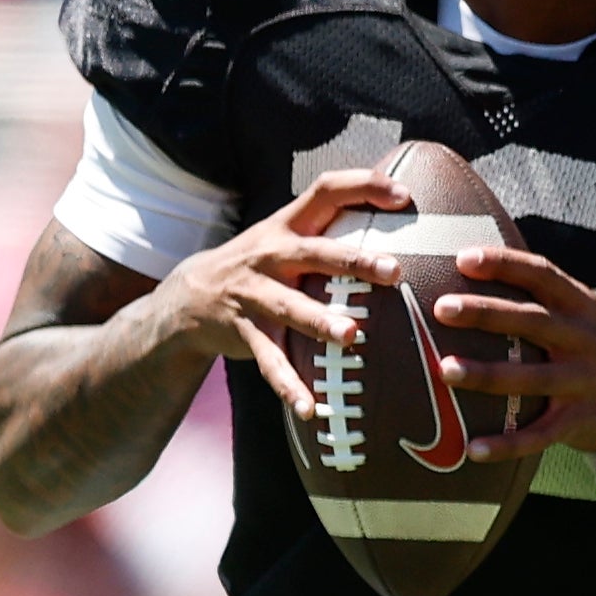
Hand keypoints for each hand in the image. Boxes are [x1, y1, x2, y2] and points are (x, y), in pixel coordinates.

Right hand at [127, 166, 403, 423]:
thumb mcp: (283, 234)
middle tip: (393, 272)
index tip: (404, 196)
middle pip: (315, 252)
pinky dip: (289, 386)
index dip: (364, 186)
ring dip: (320, 322)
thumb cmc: (260, 262)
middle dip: (354, 261)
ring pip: (290, 307)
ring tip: (351, 337)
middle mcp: (270, 255)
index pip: (326, 190)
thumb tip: (396, 213)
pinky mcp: (244, 331)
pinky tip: (310, 408)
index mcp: (287, 225)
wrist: (191, 295)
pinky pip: (269, 361)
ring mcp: (255, 294)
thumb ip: (328, 226)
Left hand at [429, 243, 595, 462]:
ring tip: (445, 370)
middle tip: (442, 308)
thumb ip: (535, 295)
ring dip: (487, 374)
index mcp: (580, 305)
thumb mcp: (574, 313)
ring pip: (532, 378)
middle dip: (486, 313)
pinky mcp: (577, 421)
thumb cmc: (582, 347)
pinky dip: (507, 444)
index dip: (504, 264)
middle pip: (533, 322)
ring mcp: (582, 382)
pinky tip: (474, 449)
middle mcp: (583, 339)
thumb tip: (466, 264)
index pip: (542, 274)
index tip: (463, 259)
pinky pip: (539, 435)